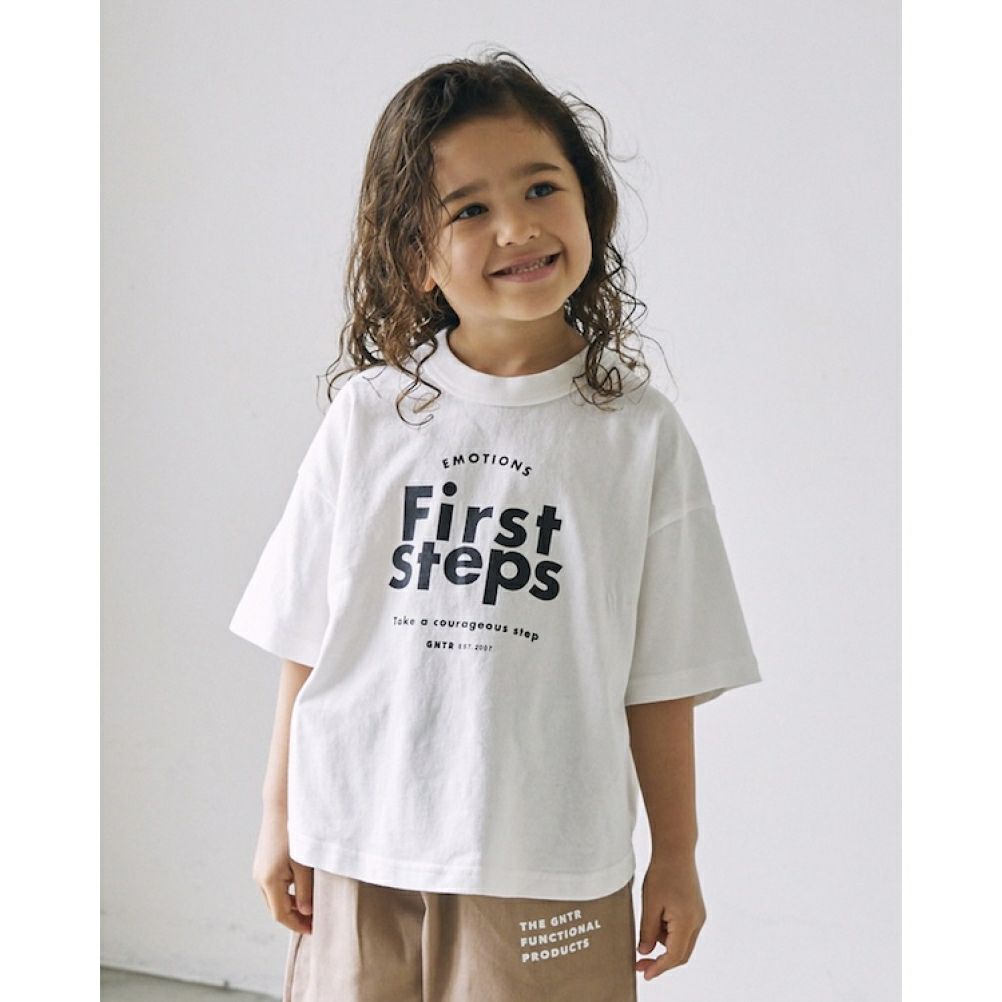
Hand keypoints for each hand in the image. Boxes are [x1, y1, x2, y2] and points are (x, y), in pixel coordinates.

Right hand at [251, 809, 313, 933]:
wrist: (281, 807)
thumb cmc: (294, 834)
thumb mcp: (304, 865)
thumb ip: (305, 891)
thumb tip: (306, 913)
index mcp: (269, 882)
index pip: (282, 915)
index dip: (297, 925)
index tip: (314, 929)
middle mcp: (260, 879)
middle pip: (276, 909)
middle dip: (294, 917)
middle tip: (315, 921)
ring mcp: (259, 871)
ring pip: (274, 898)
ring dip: (290, 905)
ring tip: (310, 907)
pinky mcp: (262, 863)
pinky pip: (273, 886)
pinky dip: (285, 893)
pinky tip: (301, 890)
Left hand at [635, 852, 705, 980]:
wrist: (676, 849)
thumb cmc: (662, 873)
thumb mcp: (650, 904)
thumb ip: (648, 931)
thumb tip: (645, 952)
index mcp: (687, 922)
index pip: (674, 956)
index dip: (658, 968)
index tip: (644, 973)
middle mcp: (697, 921)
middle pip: (681, 954)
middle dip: (661, 961)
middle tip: (640, 962)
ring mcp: (698, 915)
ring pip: (682, 942)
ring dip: (664, 943)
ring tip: (647, 923)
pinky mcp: (695, 909)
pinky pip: (683, 930)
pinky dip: (669, 932)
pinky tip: (656, 917)